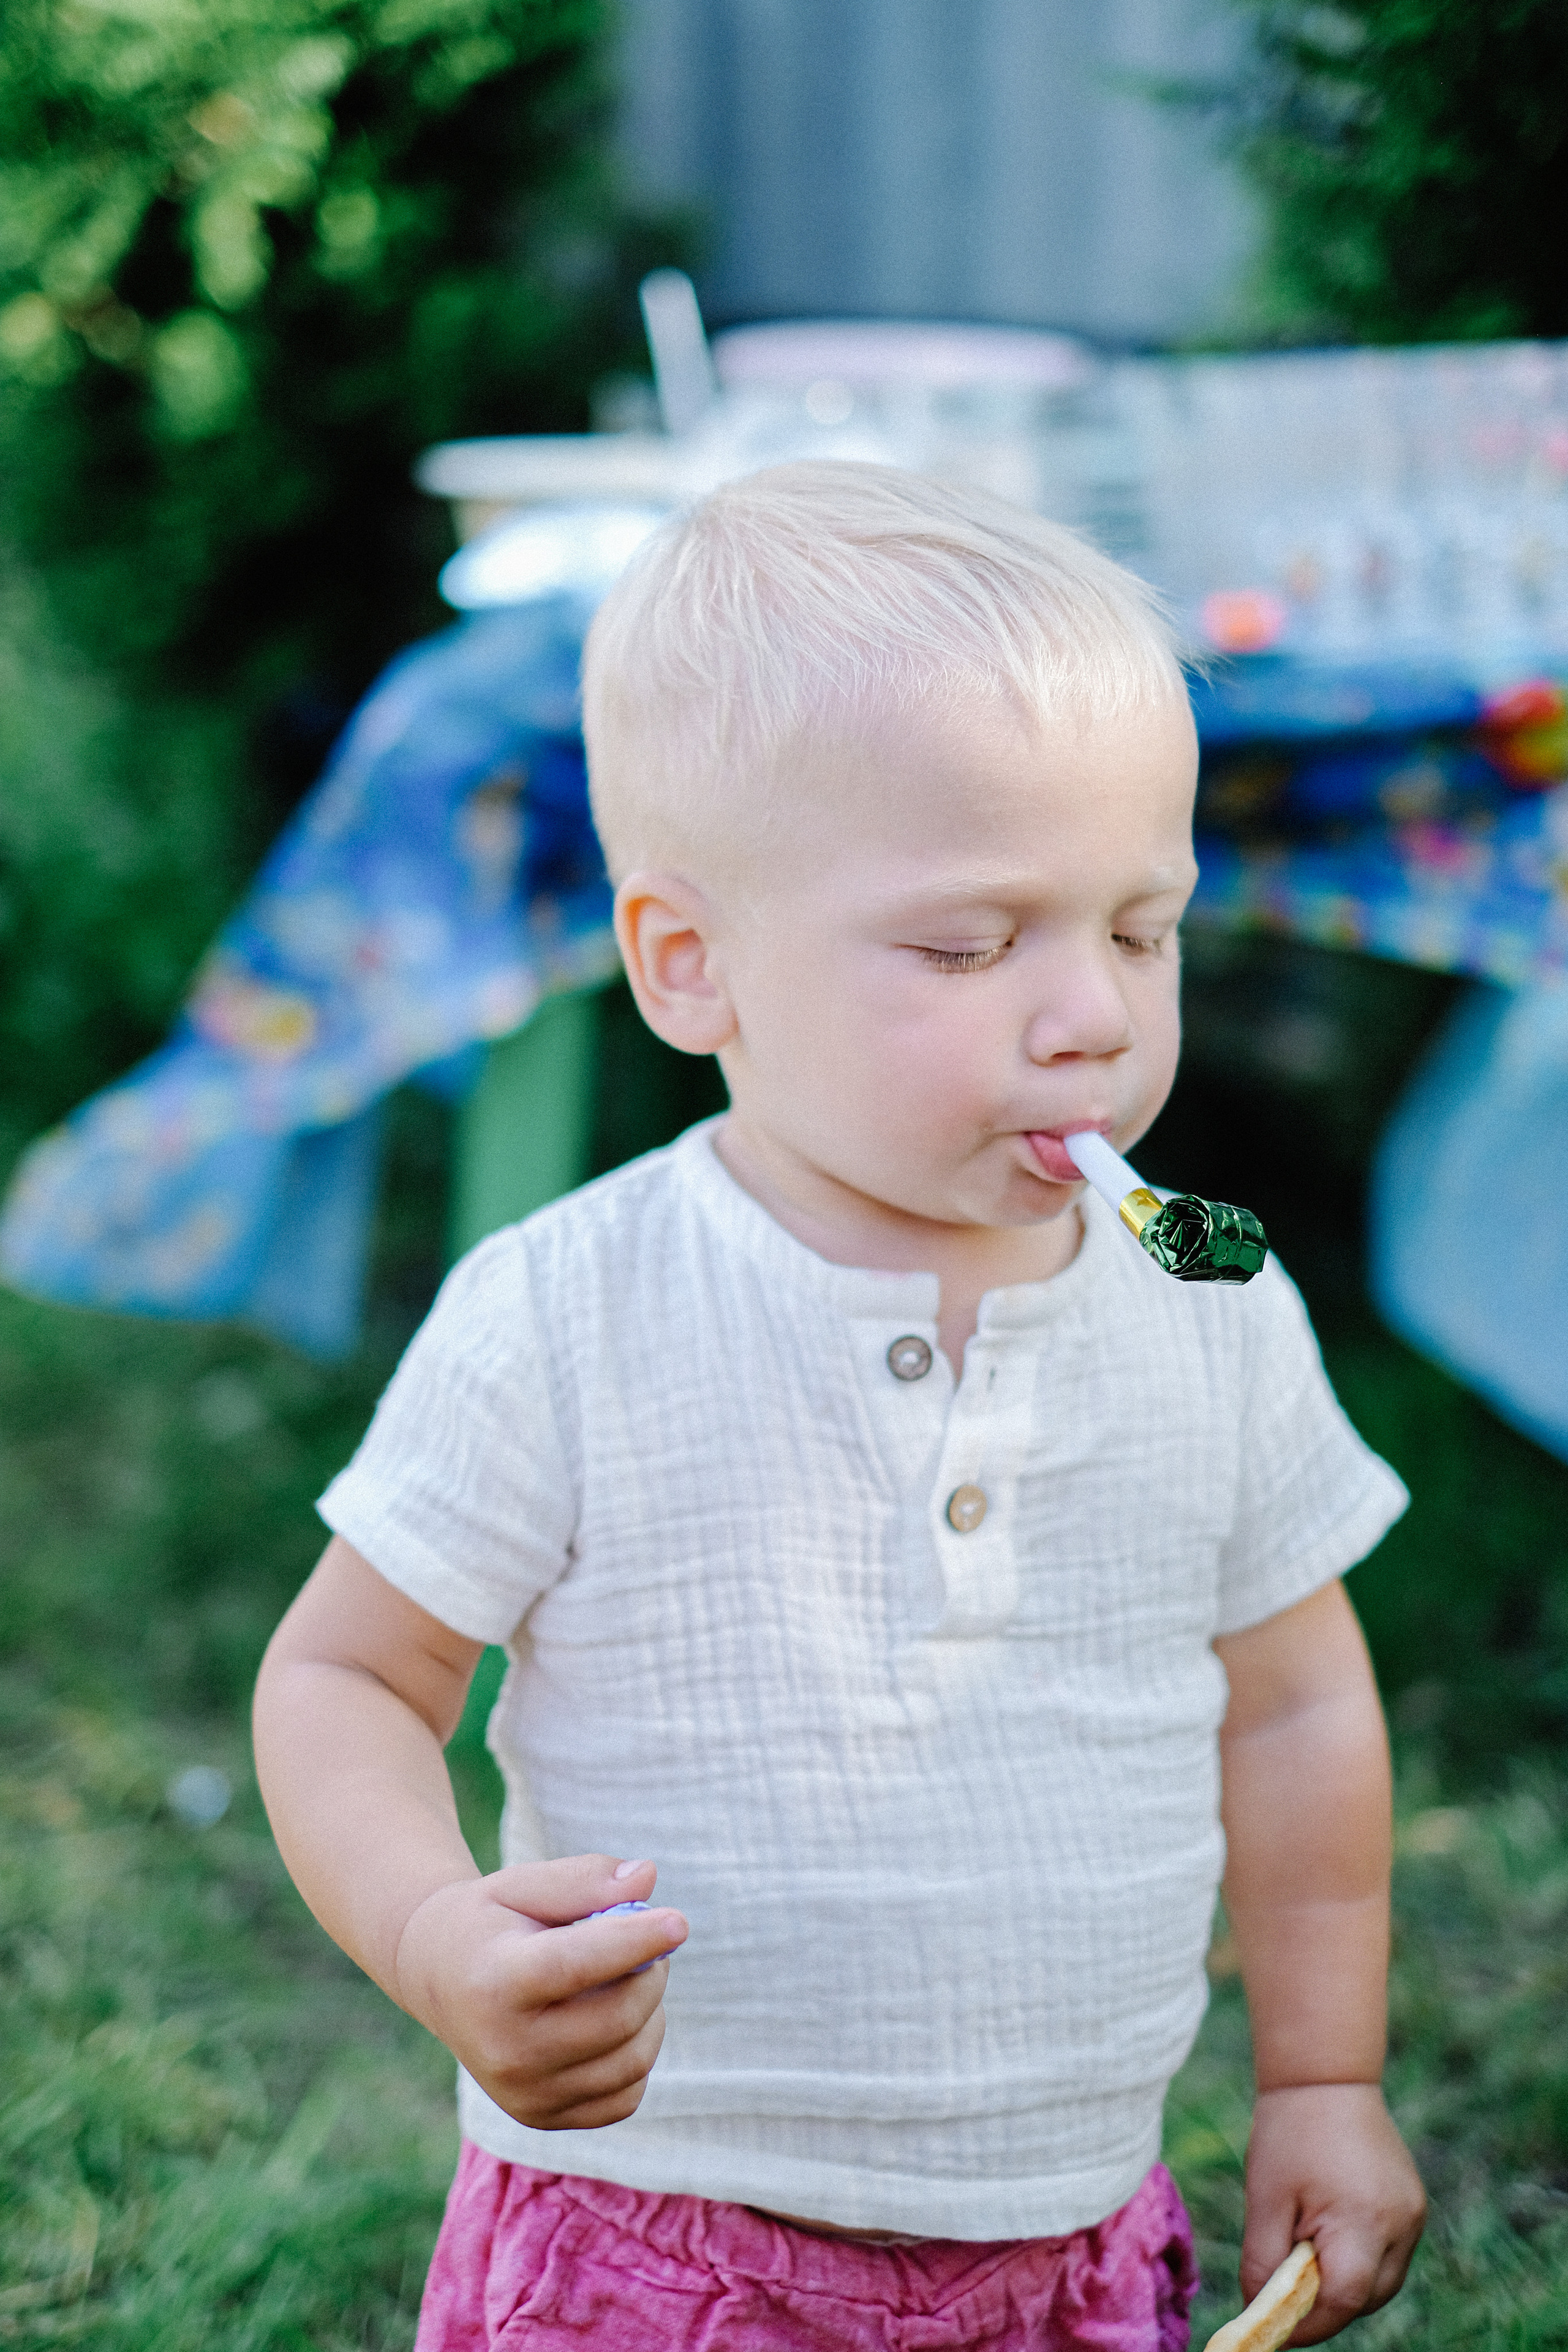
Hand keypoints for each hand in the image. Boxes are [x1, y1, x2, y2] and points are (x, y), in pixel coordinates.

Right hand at [393, 1854, 687, 2129]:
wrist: (439, 1978)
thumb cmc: (490, 1921)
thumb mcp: (522, 1883)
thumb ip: (584, 1880)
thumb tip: (646, 1879)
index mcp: (495, 1983)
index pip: (575, 1966)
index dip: (634, 1943)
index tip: (678, 1921)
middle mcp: (505, 2050)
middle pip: (616, 2017)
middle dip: (651, 1972)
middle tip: (651, 1940)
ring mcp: (523, 2094)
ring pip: (631, 2060)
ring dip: (651, 2012)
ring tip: (630, 1977)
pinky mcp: (542, 2118)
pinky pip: (625, 2096)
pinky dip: (637, 2055)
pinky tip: (616, 2020)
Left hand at [1241, 2084, 1424, 2342]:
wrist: (1326, 2076)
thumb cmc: (1289, 2133)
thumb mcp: (1265, 2199)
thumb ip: (1263, 2262)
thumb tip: (1258, 2310)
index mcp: (1364, 2220)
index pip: (1342, 2300)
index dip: (1307, 2323)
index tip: (1275, 2327)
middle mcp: (1401, 2224)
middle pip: (1365, 2299)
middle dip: (1326, 2307)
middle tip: (1285, 2294)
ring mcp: (1413, 2215)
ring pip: (1381, 2282)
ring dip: (1345, 2285)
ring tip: (1306, 2255)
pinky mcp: (1413, 2205)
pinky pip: (1389, 2255)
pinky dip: (1360, 2259)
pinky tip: (1330, 2234)